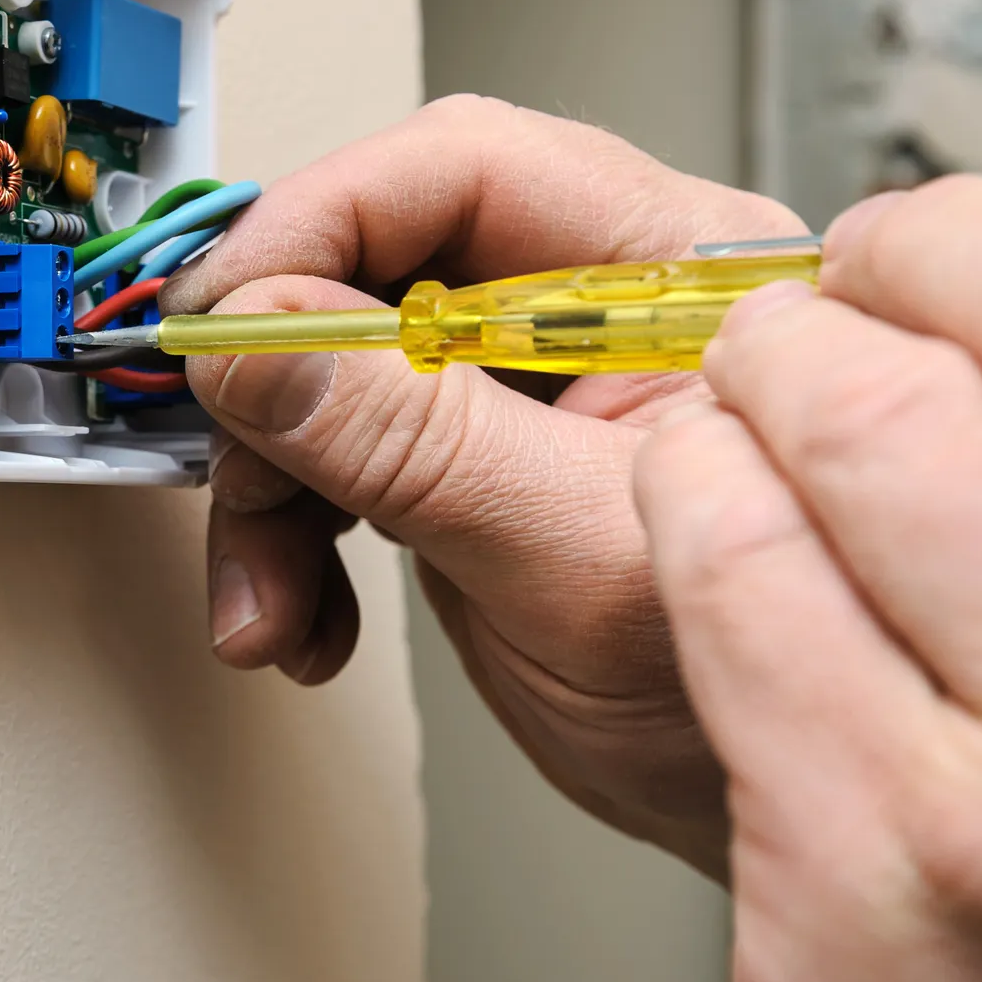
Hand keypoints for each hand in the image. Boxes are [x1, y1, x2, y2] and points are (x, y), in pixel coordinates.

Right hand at [164, 95, 803, 875]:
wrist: (755, 812)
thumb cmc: (743, 707)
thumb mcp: (574, 564)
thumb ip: (417, 444)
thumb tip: (262, 339)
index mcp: (680, 281)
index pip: (472, 169)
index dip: (326, 222)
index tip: (225, 315)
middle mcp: (604, 309)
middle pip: (387, 259)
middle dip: (285, 378)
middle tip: (241, 467)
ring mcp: (535, 382)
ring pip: (341, 359)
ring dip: (272, 474)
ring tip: (269, 593)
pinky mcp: (483, 451)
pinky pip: (345, 443)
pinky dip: (293, 525)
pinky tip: (302, 605)